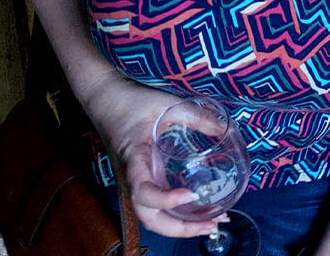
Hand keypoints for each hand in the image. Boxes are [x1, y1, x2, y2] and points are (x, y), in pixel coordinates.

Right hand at [80, 74, 228, 237]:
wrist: (105, 100)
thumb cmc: (131, 102)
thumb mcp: (165, 103)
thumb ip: (195, 116)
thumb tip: (225, 130)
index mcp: (134, 161)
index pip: (143, 193)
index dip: (165, 200)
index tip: (191, 194)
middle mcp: (132, 179)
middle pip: (150, 218)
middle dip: (180, 228)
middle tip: (213, 224)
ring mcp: (136, 182)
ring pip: (152, 216)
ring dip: (180, 226)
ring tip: (212, 222)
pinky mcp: (142, 180)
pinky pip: (155, 205)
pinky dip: (176, 213)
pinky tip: (198, 209)